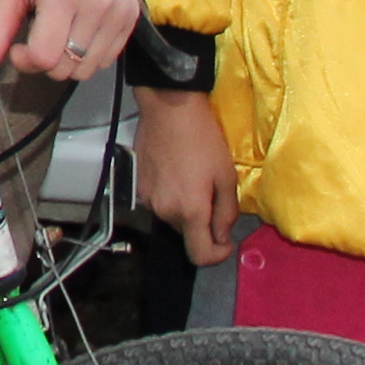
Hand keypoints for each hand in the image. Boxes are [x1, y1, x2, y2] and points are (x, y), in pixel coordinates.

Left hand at [0, 0, 139, 81]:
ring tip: (58, 34)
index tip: (18, 46)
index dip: (25, 60)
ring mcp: (119, 13)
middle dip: (44, 62)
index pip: (45, 57)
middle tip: (37, 37)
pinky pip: (107, 60)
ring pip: (87, 69)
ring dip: (67, 62)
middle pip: (66, 68)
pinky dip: (88, 56)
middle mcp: (97, 5)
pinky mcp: (132, 18)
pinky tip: (77, 32)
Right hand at [134, 86, 237, 262]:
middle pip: (187, 234)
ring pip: (173, 217)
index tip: (226, 242)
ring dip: (186, 209)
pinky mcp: (138, 187)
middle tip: (213, 196)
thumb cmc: (203, 139)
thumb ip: (226, 212)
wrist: (169, 109)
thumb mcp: (226, 176)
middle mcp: (165, 212)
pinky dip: (171, 196)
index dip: (217, 255)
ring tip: (194, 180)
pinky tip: (177, 172)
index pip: (200, 255)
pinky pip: (160, 202)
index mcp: (190, 211)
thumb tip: (222, 236)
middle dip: (202, 224)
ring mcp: (148, 200)